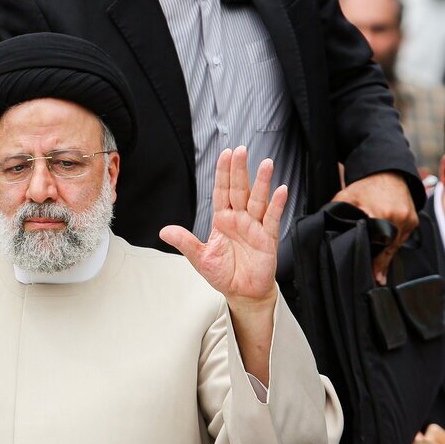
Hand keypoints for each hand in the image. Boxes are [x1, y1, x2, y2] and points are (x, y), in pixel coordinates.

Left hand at [160, 149, 285, 311]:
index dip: (223, 173)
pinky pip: (272, 219)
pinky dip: (277, 204)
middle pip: (240, 189)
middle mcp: (240, 219)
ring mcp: (255, 227)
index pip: (222, 191)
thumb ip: (185, 242)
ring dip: (262, 182)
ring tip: (266, 164)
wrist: (243, 293)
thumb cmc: (224, 274)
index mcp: (223, 219)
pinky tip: (280, 190)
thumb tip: (164, 231)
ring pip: (258, 200)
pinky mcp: (268, 239)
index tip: (225, 154)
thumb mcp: (200, 258)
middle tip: (240, 150)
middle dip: (239, 170)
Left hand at [331, 171, 417, 284]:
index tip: (371, 276)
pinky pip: (402, 239)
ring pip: (395, 246)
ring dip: (386, 252)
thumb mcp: (345, 198)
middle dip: (378, 261)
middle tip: (373, 276)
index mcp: (380, 214)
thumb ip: (337, 216)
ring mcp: (408, 221)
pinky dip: (393, 242)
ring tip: (378, 265)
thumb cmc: (365, 185)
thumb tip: (328, 234)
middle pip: (387, 250)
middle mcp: (398, 218)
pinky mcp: (414, 222)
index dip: (372, 262)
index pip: (376, 246)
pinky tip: (385, 246)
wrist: (387, 171)